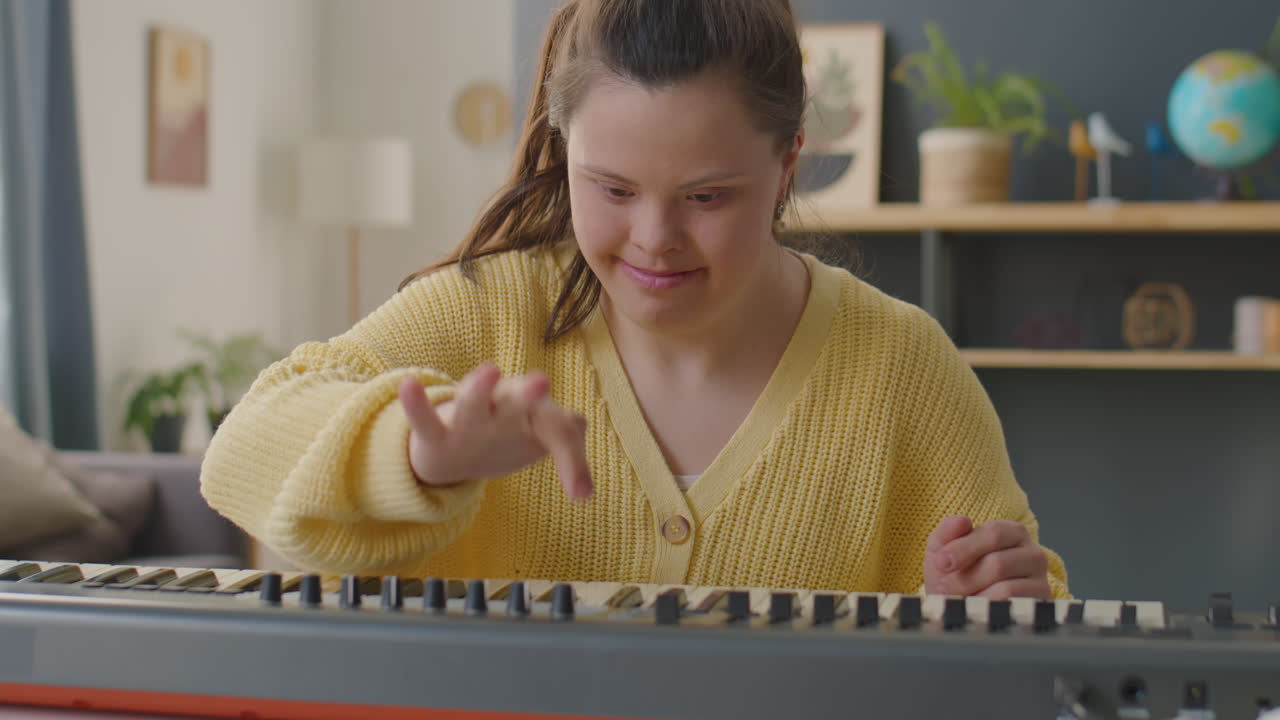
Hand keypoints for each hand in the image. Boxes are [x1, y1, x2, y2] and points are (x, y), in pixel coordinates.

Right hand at [398, 363, 592, 499]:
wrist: (458, 449)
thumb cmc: (508, 438)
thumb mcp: (540, 441)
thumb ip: (569, 455)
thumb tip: (585, 489)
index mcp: (532, 412)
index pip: (558, 431)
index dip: (573, 462)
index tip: (582, 497)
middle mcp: (502, 409)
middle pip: (518, 401)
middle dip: (528, 393)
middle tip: (542, 383)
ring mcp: (468, 419)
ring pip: (472, 401)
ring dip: (479, 388)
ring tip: (490, 370)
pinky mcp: (435, 434)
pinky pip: (424, 418)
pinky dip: (415, 404)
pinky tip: (409, 385)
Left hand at [923, 515, 1050, 598]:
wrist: (965, 603)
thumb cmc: (957, 572)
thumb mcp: (945, 548)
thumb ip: (948, 532)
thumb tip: (961, 521)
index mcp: (1012, 532)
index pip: (993, 534)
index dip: (964, 548)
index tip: (941, 563)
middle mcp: (1033, 554)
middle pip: (998, 564)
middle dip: (964, 579)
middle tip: (943, 588)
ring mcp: (1040, 581)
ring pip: (1006, 588)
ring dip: (974, 596)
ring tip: (958, 600)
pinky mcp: (1040, 605)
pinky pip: (1012, 608)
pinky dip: (988, 609)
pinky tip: (975, 609)